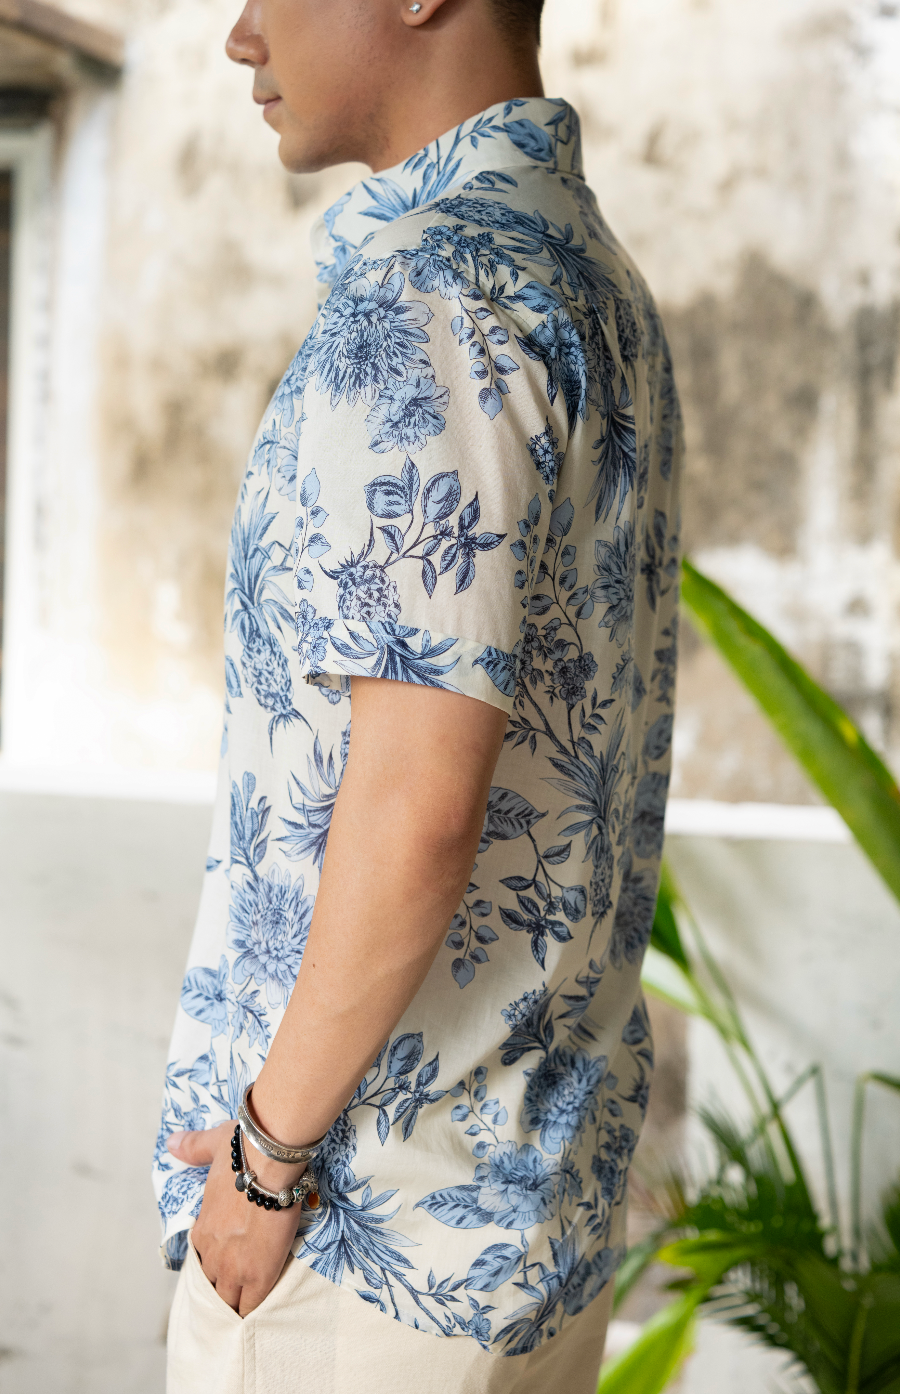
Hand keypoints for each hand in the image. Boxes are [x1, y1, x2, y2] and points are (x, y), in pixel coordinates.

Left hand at [167, 1123, 302, 1314]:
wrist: (268, 1161)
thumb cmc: (243, 1151)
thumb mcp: (213, 1145)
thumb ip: (193, 1147)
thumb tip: (171, 1144)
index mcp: (203, 1228)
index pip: (203, 1258)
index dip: (215, 1264)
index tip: (225, 1266)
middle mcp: (213, 1252)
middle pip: (213, 1285)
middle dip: (221, 1291)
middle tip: (233, 1297)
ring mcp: (234, 1267)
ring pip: (227, 1301)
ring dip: (234, 1306)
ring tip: (242, 1316)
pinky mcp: (258, 1275)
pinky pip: (250, 1306)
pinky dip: (251, 1314)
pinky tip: (256, 1321)